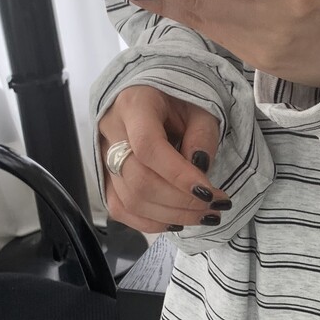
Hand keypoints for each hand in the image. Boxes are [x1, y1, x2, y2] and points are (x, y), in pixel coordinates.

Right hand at [98, 85, 231, 234]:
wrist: (152, 97)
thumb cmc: (178, 101)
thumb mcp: (200, 107)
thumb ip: (203, 136)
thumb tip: (199, 172)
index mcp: (134, 105)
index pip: (148, 146)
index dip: (178, 175)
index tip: (209, 192)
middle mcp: (111, 131)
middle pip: (139, 179)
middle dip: (181, 201)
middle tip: (215, 207)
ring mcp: (103, 156)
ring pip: (130, 200)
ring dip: (172, 216)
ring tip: (205, 216)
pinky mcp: (105, 177)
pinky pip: (120, 209)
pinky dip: (151, 222)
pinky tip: (177, 220)